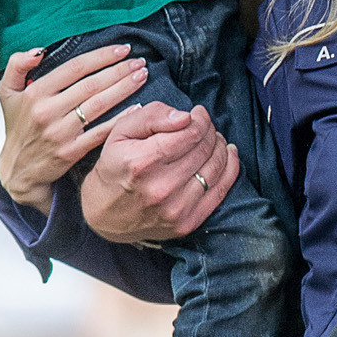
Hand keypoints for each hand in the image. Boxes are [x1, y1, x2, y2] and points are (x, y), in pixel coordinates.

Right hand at [0, 41, 147, 212]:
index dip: (102, 56)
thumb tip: (38, 51)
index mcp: (35, 92)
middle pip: (91, 85)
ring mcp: (60, 132)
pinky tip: (138, 108)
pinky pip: (101, 132)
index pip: (75, 68)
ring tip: (142, 76)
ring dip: (124, 88)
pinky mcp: (71, 151)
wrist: (18, 168)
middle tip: (140, 61)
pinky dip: (120, 119)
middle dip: (119, 70)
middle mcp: (47, 111)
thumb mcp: (6, 92)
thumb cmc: (17, 126)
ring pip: (99, 105)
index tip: (122, 49)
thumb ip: (16, 65)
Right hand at [80, 99, 239, 241]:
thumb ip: (152, 116)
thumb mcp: (120, 133)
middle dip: (208, 131)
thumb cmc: (115, 167)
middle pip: (204, 148)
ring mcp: (176, 209)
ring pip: (216, 167)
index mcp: (142, 162)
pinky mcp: (187, 223)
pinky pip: (221, 191)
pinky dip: (230, 168)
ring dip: (219, 147)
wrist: (106, 215)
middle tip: (203, 125)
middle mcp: (161, 188)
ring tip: (212, 138)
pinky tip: (228, 154)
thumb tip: (185, 116)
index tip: (197, 113)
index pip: (189, 132)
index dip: (199, 118)